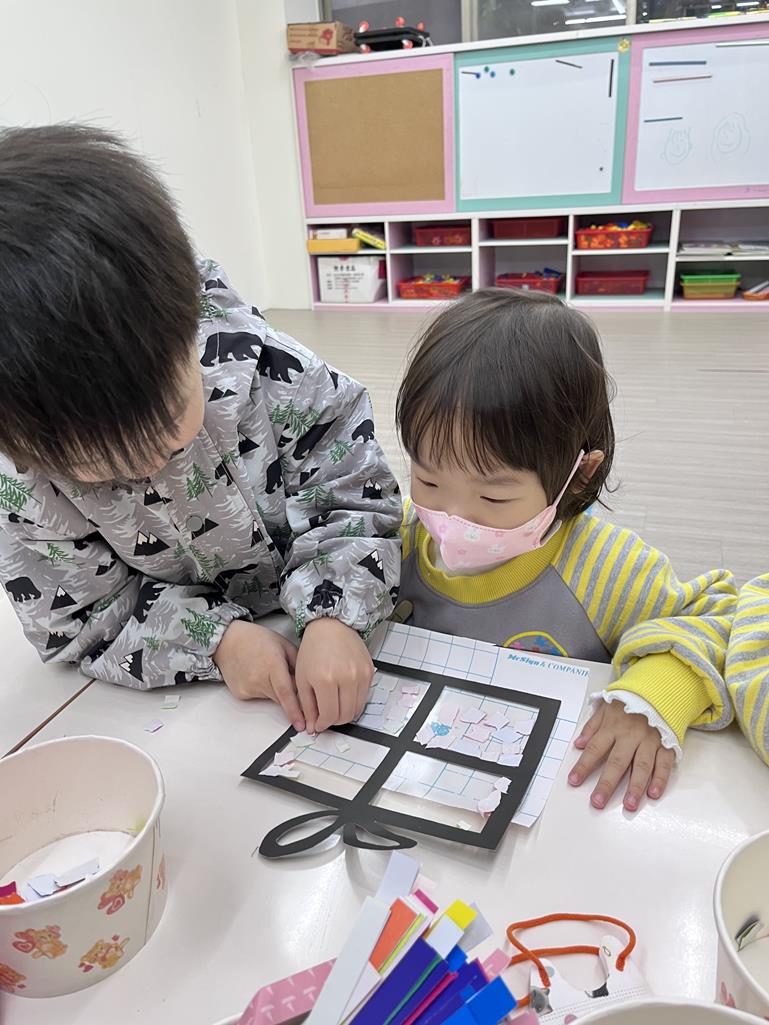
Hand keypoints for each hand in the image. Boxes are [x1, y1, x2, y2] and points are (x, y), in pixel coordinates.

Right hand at [214, 621, 303, 730]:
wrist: (228, 641)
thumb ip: (298, 664)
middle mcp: (258, 678)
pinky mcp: (241, 694)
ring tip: (267, 669)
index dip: (295, 710)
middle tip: (292, 685)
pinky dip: (264, 689)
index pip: (286, 693)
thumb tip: (309, 683)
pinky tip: (258, 674)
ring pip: (271, 698)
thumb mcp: (283, 645)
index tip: (302, 724)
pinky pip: (260, 696)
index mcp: (272, 663)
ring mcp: (248, 687)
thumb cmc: (256, 639)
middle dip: (291, 698)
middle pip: (281, 698)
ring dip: (276, 690)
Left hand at [295, 618, 373, 733]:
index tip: (319, 724)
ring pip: (357, 709)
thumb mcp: (302, 678)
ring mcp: (360, 675)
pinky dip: (354, 700)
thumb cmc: (314, 649)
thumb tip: (312, 727)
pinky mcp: (369, 672)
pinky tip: (344, 693)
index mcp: (325, 680)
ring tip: (335, 705)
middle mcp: (346, 678)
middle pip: (345, 715)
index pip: (330, 716)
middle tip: (326, 716)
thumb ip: (307, 706)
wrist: (331, 626)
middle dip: (334, 721)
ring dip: (345, 713)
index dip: (323, 725)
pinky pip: (364, 697)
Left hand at [568, 700, 674, 811]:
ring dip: (635, 787)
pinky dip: (660, 779)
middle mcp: (630, 735)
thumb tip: (578, 744)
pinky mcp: (666, 744)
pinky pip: (664, 764)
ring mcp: (649, 741)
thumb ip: (592, 727)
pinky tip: (654, 793)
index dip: (583, 765)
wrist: (659, 690)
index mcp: (613, 727)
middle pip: (617, 762)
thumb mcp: (605, 708)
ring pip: (641, 766)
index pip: (595, 749)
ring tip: (629, 804)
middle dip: (607, 783)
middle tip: (598, 801)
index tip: (574, 780)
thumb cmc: (630, 702)